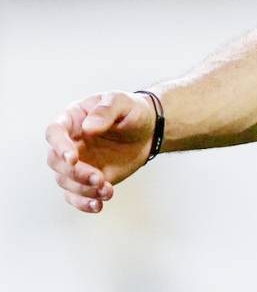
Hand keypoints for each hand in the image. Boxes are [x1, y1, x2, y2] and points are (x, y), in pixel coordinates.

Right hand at [45, 91, 156, 212]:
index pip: (55, 132)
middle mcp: (70, 142)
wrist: (148, 130)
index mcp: (73, 118)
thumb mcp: (123, 102)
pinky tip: (98, 205)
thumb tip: (87, 128)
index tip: (73, 159)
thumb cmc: (132, 110)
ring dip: (84, 189)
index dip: (59, 146)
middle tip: (99, 178)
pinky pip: (75, 196)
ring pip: (65, 182)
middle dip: (75, 174)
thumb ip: (106, 110)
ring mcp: (77, 163)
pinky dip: (84, 203)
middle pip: (56, 162)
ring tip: (107, 190)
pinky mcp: (86, 179)